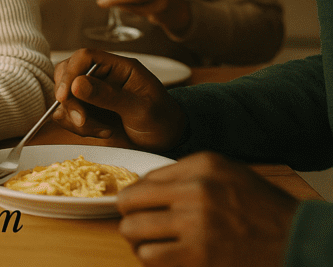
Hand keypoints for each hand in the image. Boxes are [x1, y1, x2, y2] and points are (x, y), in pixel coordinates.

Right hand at [52, 48, 186, 151]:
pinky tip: (103, 133)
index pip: (85, 57)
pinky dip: (79, 127)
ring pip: (66, 98)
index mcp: (119, 67)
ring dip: (76, 118)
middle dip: (70, 100)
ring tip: (103, 131)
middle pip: (68, 75)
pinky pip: (69, 114)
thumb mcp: (141, 109)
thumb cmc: (162, 120)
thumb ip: (109, 96)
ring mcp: (94, 93)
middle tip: (82, 121)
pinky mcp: (89, 110)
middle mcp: (103, 76)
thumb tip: (76, 84)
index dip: (70, 73)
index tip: (64, 97)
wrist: (168, 140)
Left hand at [117, 152, 297, 266]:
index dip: (137, 196)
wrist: (296, 238)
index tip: (141, 206)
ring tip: (151, 242)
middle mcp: (195, 191)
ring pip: (132, 231)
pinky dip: (150, 259)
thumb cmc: (260, 206)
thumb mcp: (226, 171)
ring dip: (138, 240)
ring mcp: (196, 225)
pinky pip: (150, 257)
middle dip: (130, 216)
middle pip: (128, 203)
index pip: (142, 179)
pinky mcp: (199, 257)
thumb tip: (142, 184)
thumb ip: (184, 173)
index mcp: (201, 166)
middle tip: (141, 225)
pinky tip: (164, 256)